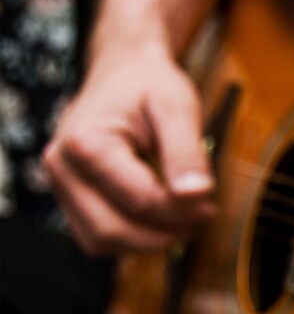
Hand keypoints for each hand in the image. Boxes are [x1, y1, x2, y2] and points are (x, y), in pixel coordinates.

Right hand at [43, 43, 214, 255]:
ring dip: (148, 241)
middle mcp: (63, 167)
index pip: (139, 200)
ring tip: (183, 219)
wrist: (124, 72)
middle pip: (112, 230)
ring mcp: (62, 185)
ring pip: (101, 241)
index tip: (211, 206)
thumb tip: (196, 195)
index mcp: (85, 143)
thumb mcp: (177, 107)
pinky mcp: (71, 197)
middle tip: (201, 219)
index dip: (181, 212)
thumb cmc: (150, 85)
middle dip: (163, 233)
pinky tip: (161, 218)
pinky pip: (98, 236)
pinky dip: (133, 236)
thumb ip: (186, 151)